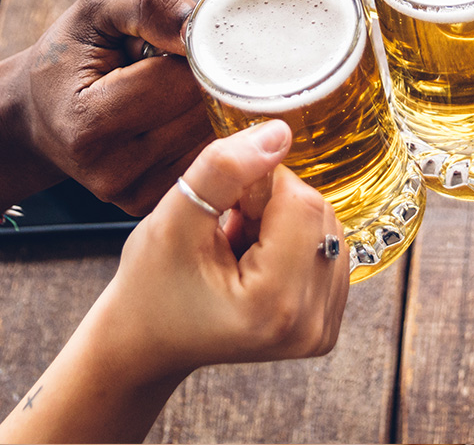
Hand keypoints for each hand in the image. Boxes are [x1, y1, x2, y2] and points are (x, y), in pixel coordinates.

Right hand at [0, 122, 347, 443]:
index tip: (226, 205)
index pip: (302, 202)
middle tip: (228, 225)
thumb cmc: (152, 286)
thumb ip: (224, 170)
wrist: (146, 342)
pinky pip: (327, 251)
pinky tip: (257, 258)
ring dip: (284, 222)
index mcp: (274, 305)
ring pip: (326, 228)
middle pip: (319, 214)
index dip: (262, 186)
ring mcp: (320, 330)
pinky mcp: (324, 326)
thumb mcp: (174, 219)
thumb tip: (279, 133)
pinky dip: (293, 242)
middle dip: (274, 205)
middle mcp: (309, 326)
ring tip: (239, 245)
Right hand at [1, 0, 213, 214]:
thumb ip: (149, 4)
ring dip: (207, 105)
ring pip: (214, 138)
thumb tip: (198, 27)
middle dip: (206, 78)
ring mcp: (134, 193)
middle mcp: (112, 169)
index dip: (195, 51)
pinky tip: (174, 116)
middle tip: (173, 64)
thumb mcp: (97, 8)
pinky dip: (204, 131)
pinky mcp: (152, 202)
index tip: (179, 39)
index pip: (183, 82)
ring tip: (168, 91)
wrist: (38, 112)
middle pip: (204, 113)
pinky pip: (208, 161)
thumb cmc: (70, 55)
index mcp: (90, 122)